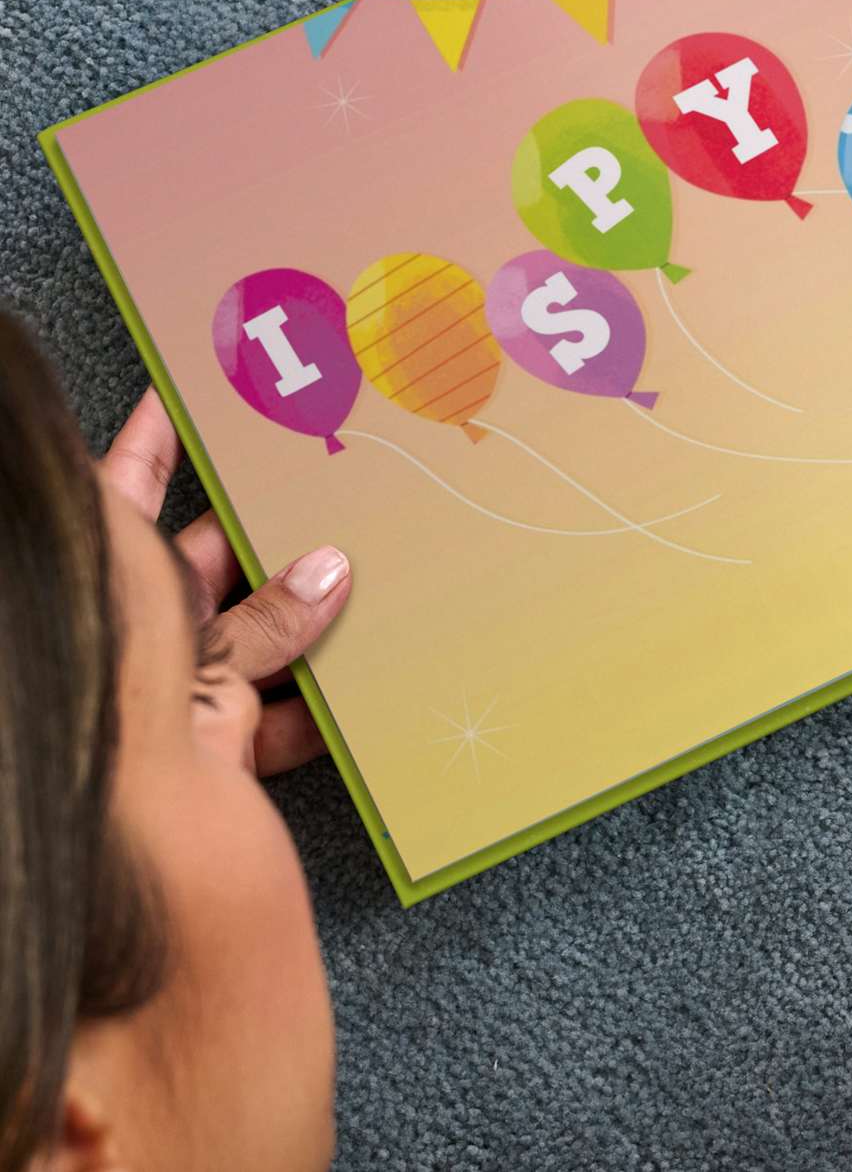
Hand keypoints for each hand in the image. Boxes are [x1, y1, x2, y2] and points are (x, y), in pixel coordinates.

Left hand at [101, 388, 351, 775]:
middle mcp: (132, 623)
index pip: (130, 481)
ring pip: (253, 637)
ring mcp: (169, 685)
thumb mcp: (195, 619)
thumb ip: (265, 606)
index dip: (160, 434)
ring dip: (311, 624)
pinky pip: (275, 714)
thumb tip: (328, 576)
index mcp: (107, 570)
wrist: (126, 826)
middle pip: (209, 563)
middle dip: (276, 541)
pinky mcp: (210, 745)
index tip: (198, 398)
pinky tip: (363, 685)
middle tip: (334, 507)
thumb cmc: (118, 686)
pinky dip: (320, 704)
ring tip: (372, 592)